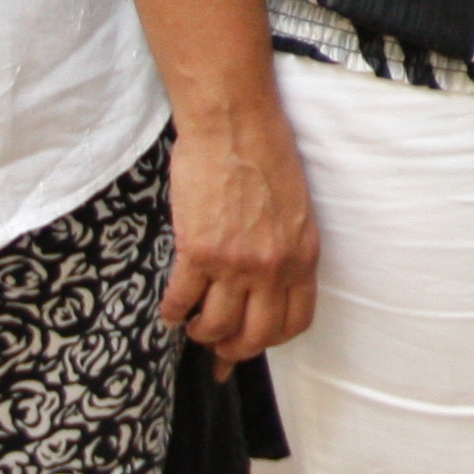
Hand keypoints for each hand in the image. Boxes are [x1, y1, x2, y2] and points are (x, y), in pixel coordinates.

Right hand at [165, 99, 317, 370]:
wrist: (235, 123)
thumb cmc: (266, 155)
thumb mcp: (295, 209)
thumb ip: (285, 249)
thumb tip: (267, 281)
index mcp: (302, 255)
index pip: (295, 321)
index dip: (271, 340)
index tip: (253, 342)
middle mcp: (272, 267)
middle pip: (256, 335)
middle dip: (234, 350)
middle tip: (218, 348)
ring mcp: (234, 263)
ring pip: (216, 326)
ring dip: (202, 332)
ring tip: (194, 324)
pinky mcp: (198, 251)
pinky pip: (181, 300)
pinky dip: (173, 312)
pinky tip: (171, 310)